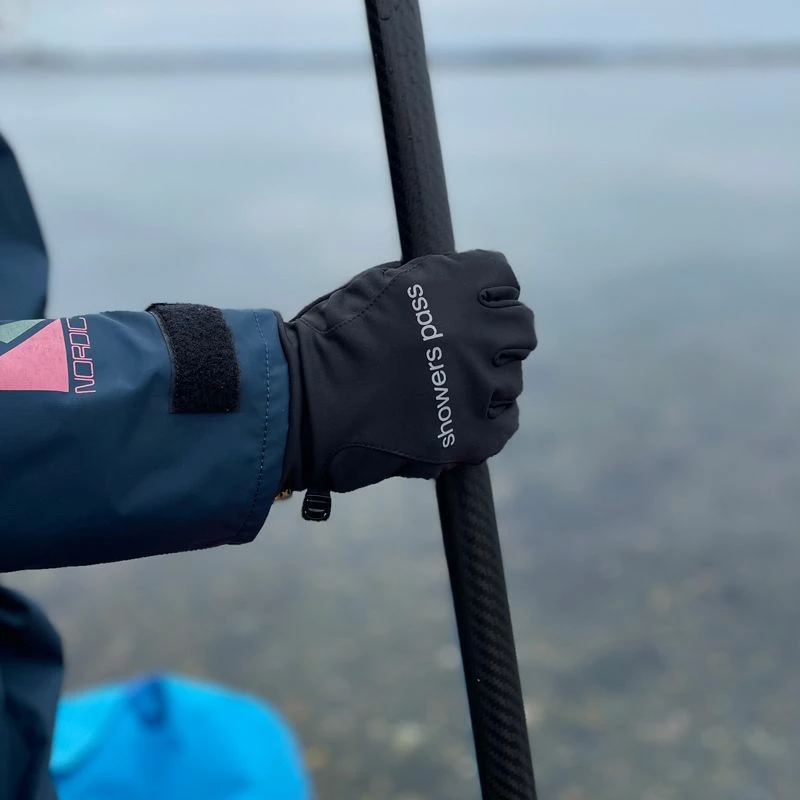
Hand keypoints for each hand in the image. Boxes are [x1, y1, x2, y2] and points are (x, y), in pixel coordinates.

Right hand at [277, 250, 535, 493]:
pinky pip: (505, 423)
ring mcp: (480, 386)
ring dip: (486, 381)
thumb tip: (456, 286)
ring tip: (446, 391)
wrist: (305, 403)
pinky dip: (486, 421)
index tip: (471, 308)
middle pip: (521, 329)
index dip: (486, 295)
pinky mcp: (474, 434)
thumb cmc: (332, 340)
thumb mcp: (381, 284)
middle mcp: (478, 332)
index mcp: (456, 286)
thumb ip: (430, 282)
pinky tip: (457, 418)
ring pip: (510, 379)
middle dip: (497, 336)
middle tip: (467, 351)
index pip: (503, 279)